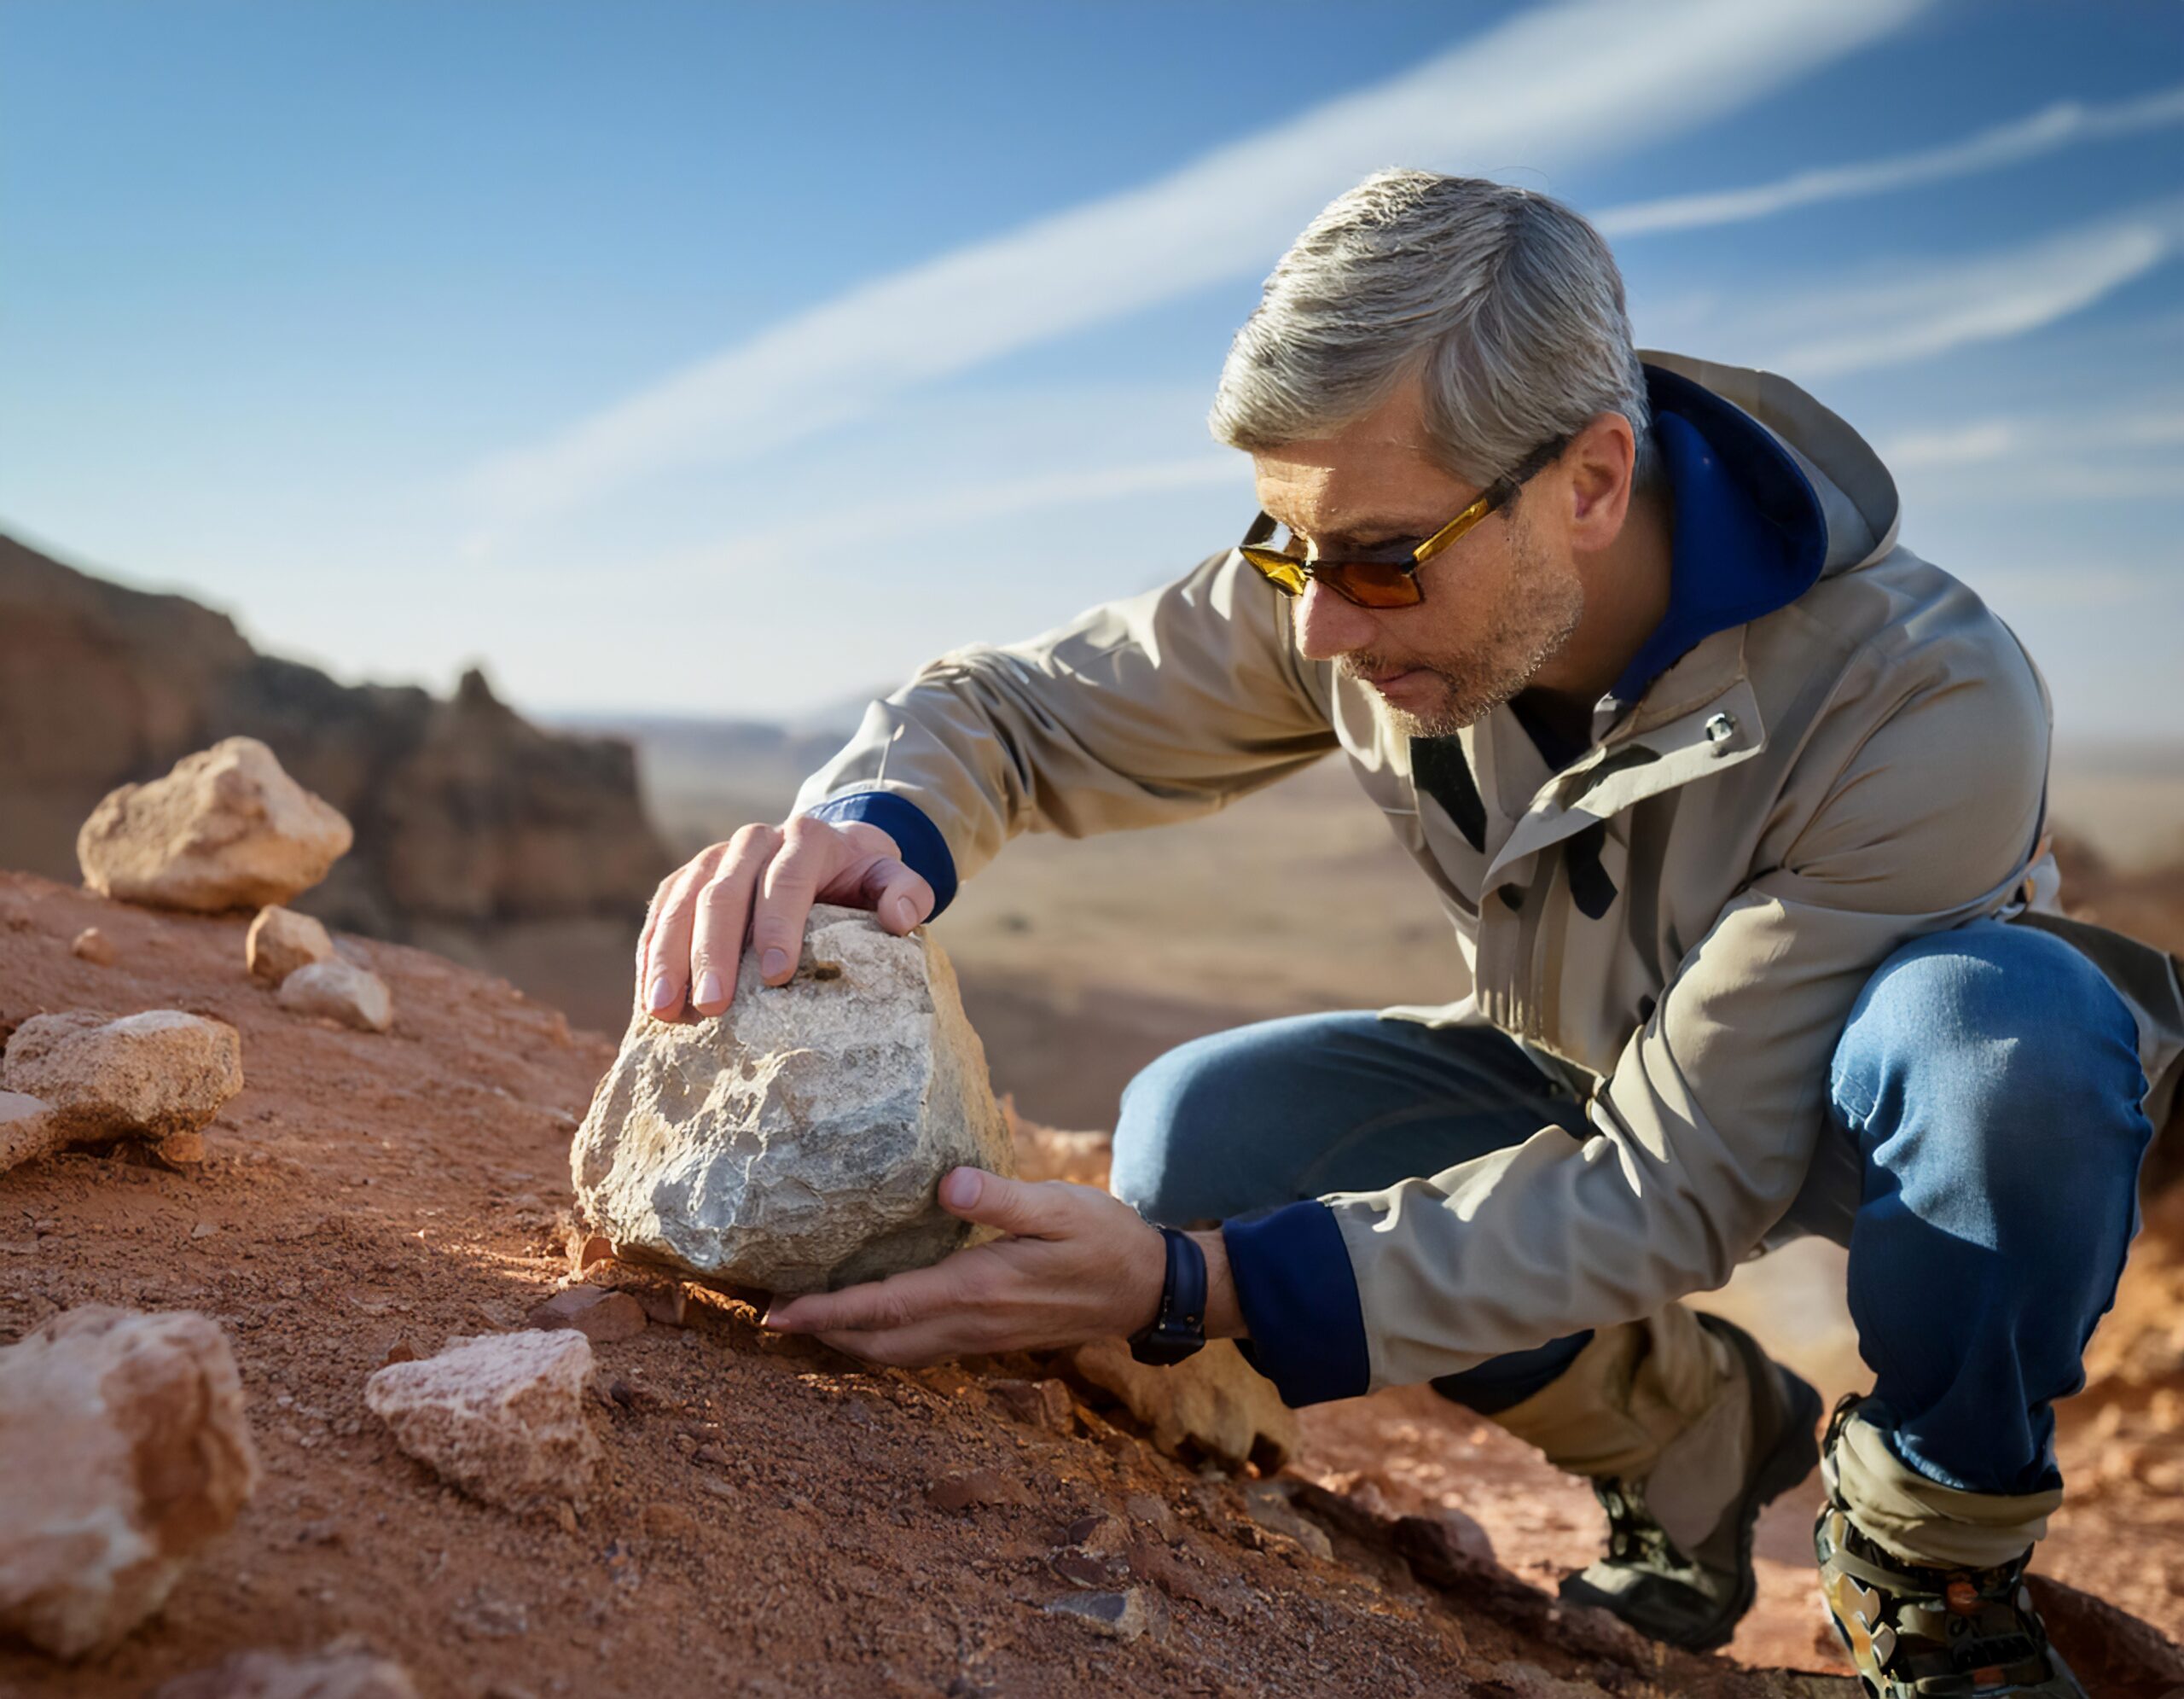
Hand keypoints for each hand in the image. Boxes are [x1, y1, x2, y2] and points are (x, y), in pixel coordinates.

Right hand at [635, 814, 935, 1021]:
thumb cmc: (859, 878)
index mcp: (805, 837)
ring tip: (663, 1009)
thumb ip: (906, 891)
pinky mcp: (685, 879)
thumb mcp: (890, 877)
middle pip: (724, 891)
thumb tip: (899, 918)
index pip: (786, 878)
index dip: (778, 926)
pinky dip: (650, 954)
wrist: (826, 852)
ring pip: (681, 901)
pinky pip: (659, 913)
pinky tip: (646, 999)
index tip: (776, 976)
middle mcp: (753, 841)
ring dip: (669, 957)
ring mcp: (713, 858)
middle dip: (713, 951)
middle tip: (713, 1006)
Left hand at [760, 1167, 1173, 1366]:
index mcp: (978, 1290)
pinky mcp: (988, 1336)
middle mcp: (970, 1324)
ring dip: (846, 1341)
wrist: (1147, 1290)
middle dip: (820, 1334)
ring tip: (803, 1318)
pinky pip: (919, 1348)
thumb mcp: (1060, 1207)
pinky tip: (868, 1317)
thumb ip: (1004, 1198)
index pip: (885, 1307)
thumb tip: (950, 1184)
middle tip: (768, 1317)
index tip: (775, 1312)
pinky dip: (881, 1339)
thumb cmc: (1104, 1241)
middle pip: (877, 1343)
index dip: (825, 1312)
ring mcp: (979, 1337)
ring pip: (895, 1353)